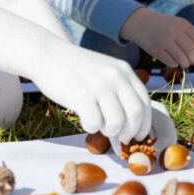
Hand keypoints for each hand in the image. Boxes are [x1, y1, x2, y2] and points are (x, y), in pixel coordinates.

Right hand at [31, 45, 152, 146]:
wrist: (49, 54)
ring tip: (100, 126)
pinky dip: (91, 128)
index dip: (144, 124)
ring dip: (110, 132)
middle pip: (135, 114)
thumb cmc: (77, 68)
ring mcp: (100, 86)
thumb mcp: (106, 70)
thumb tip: (130, 123)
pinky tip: (85, 120)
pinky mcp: (82, 97)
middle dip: (130, 133)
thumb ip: (119, 90)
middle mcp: (116, 77)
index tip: (139, 136)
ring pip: (117, 122)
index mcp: (125, 71)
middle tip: (121, 140)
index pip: (145, 102)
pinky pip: (94, 124)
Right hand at [120, 8, 193, 68]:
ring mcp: (164, 40)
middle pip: (192, 52)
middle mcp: (175, 32)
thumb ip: (191, 38)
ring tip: (183, 62)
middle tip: (191, 62)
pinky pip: (171, 63)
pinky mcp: (156, 50)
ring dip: (185, 64)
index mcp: (183, 24)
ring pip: (182, 59)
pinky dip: (175, 64)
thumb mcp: (179, 25)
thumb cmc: (165, 26)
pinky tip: (173, 60)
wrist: (141, 23)